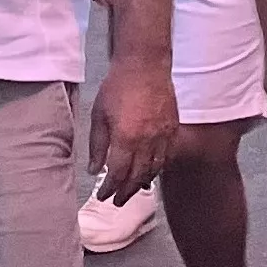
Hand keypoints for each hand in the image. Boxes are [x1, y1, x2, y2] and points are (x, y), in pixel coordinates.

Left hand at [86, 59, 176, 203]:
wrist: (145, 64)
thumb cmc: (118, 87)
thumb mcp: (99, 115)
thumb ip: (98, 146)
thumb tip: (94, 170)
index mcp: (126, 138)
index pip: (117, 174)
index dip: (109, 189)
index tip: (103, 196)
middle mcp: (147, 141)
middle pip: (138, 177)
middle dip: (126, 192)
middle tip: (117, 201)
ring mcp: (163, 135)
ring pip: (155, 169)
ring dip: (143, 183)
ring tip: (134, 190)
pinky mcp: (173, 127)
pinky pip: (168, 156)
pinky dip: (159, 167)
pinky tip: (151, 170)